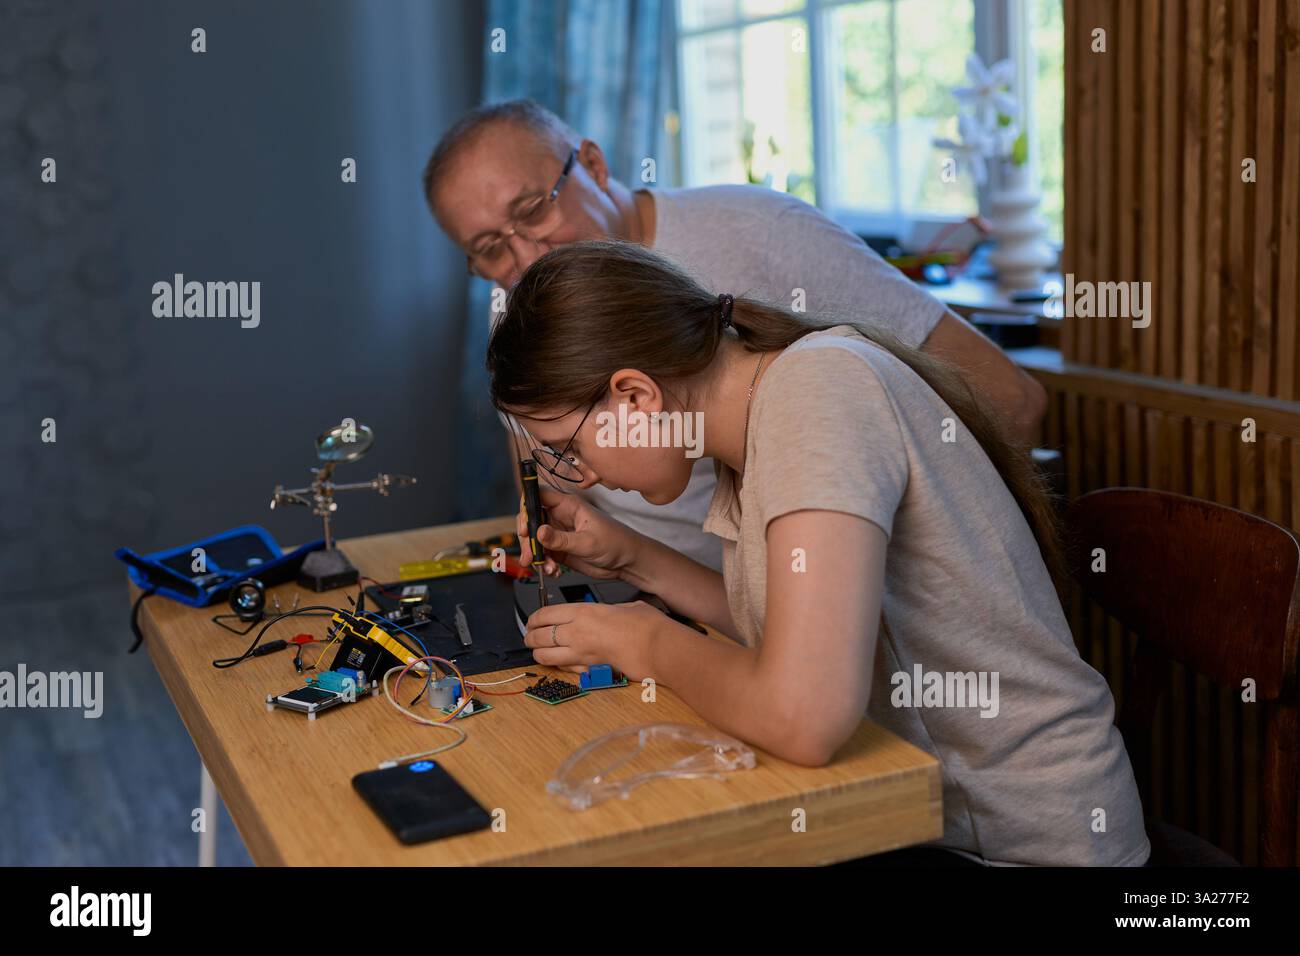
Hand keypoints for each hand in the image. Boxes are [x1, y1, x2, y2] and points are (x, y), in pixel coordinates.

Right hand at [516, 487, 641, 581]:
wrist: (628, 562)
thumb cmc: (616, 543)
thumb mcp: (587, 542)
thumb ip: (561, 539)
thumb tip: (538, 532)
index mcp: (568, 505)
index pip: (538, 496)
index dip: (526, 508)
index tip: (524, 528)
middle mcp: (560, 517)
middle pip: (531, 520)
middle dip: (526, 539)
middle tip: (529, 556)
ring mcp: (559, 534)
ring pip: (534, 540)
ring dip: (535, 555)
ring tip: (545, 567)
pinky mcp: (560, 550)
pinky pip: (543, 554)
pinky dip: (543, 564)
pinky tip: (553, 571)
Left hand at [524, 601, 659, 678]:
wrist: (658, 647)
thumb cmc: (646, 625)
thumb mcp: (624, 606)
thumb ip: (608, 610)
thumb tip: (607, 612)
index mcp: (583, 612)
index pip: (545, 614)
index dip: (534, 619)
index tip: (532, 620)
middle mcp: (576, 633)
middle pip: (539, 637)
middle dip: (530, 638)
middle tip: (530, 637)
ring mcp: (581, 654)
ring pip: (546, 657)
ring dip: (538, 655)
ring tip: (537, 652)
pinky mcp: (590, 671)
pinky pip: (566, 670)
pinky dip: (560, 667)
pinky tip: (562, 663)